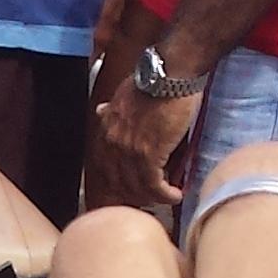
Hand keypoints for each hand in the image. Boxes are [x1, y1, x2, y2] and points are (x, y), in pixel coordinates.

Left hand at [86, 65, 202, 219]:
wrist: (169, 74)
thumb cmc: (153, 82)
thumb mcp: (123, 95)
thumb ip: (113, 109)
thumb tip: (102, 111)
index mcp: (105, 129)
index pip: (103, 168)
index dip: (114, 185)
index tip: (125, 195)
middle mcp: (111, 142)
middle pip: (117, 183)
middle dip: (133, 197)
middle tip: (149, 203)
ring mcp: (128, 150)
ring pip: (136, 187)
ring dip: (152, 198)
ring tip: (165, 199)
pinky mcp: (149, 153)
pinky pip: (153, 184)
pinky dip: (164, 195)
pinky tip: (175, 195)